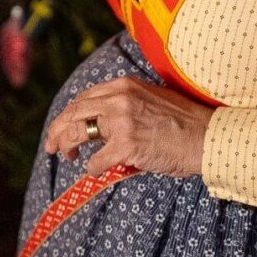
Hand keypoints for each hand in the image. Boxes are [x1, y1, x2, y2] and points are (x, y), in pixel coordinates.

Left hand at [44, 76, 214, 177]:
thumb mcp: (150, 98)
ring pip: (79, 132)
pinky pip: (96, 160)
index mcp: (124, 84)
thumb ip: (125, 104)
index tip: (64, 126)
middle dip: (59, 129)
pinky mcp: (126, 145)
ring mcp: (121, 120)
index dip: (70, 114)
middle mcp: (119, 97)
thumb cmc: (182, 122)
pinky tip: (95, 172)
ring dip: (67, 146)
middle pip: (75, 112)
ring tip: (67, 157)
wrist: (204, 136)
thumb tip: (102, 122)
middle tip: (52, 145)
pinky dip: (92, 168)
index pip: (85, 98)